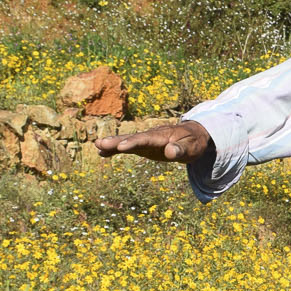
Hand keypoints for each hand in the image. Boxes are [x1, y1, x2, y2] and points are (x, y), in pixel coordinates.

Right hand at [94, 119, 213, 166]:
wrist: (192, 136)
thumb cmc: (193, 142)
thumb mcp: (191, 148)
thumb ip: (181, 149)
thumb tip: (170, 151)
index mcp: (161, 136)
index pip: (145, 139)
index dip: (133, 142)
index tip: (121, 147)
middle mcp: (150, 136)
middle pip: (131, 138)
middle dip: (116, 141)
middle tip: (100, 144)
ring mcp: (145, 141)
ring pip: (126, 141)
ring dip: (112, 144)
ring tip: (97, 146)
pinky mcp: (143, 147)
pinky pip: (127, 148)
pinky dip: (115, 150)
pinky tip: (101, 153)